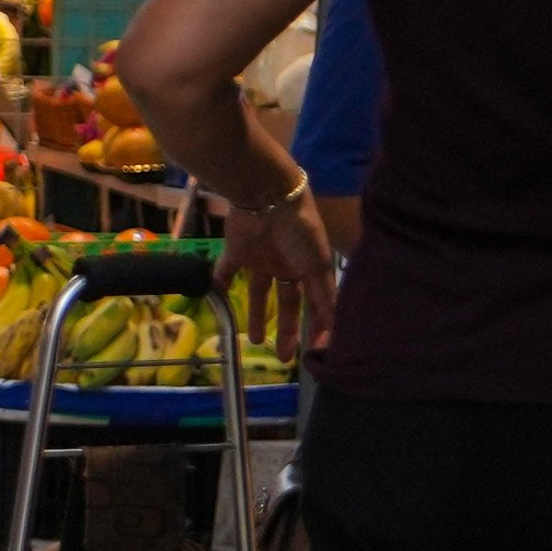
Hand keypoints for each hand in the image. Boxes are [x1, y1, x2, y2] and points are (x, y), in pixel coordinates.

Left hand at [218, 194, 338, 353]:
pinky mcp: (236, 250)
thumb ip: (324, 296)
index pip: (316, 303)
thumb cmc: (299, 228)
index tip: (313, 352)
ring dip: (256, 315)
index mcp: (310, 268)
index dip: (317, 327)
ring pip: (258, 293)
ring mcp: (261, 258)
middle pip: (287, 303)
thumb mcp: (317, 264)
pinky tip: (216, 302)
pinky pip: (225, 271)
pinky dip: (219, 284)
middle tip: (282, 356)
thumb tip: (335, 328)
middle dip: (286, 329)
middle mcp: (287, 265)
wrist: (267, 194)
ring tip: (254, 340)